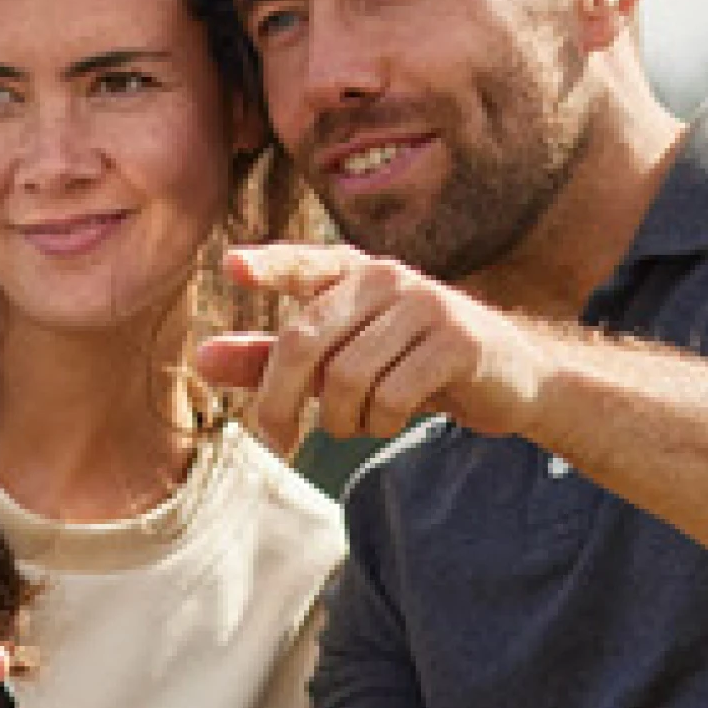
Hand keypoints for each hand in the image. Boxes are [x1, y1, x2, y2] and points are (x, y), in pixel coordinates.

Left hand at [197, 244, 551, 457]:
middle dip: (279, 403)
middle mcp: (386, 278)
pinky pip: (391, 396)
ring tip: (361, 421)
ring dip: (342, 421)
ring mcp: (426, 304)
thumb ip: (268, 359)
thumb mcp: (334, 363)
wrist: (507, 380)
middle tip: (279, 443)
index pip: (305, 264)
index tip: (231, 266)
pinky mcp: (458, 340)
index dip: (270, 267)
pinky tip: (394, 418)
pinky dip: (382, 423)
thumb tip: (201, 357)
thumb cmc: (405, 367)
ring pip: (346, 379)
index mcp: (352, 275)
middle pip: (303, 342)